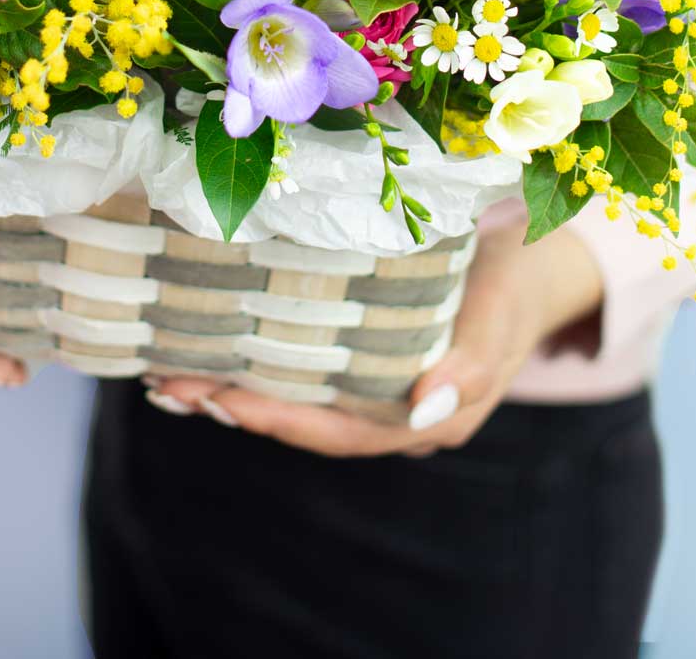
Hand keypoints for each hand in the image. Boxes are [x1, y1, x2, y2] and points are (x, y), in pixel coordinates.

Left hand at [144, 225, 601, 455]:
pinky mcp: (361, 354)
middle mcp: (391, 413)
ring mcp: (375, 387)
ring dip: (231, 387)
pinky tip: (210, 346)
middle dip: (233, 405)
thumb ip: (470, 366)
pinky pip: (301, 370)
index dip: (276, 419)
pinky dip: (255, 363)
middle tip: (168, 384)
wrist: (528, 265)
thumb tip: (425, 405)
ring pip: (295, 399)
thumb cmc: (511, 288)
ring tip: (167, 372)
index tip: (220, 398)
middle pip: (303, 420)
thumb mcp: (499, 320)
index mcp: (426, 419)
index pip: (338, 430)